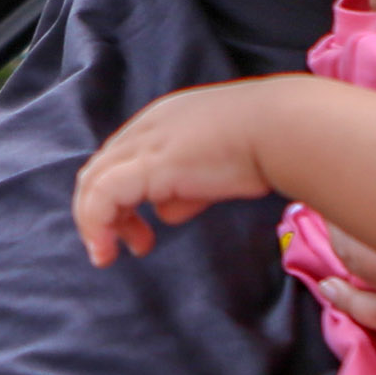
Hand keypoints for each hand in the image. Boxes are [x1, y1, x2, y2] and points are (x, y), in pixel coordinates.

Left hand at [74, 80, 281, 264]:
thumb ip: (188, 189)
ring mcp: (145, 143)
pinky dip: (96, 224)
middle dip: (102, 211)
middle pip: (100, 169)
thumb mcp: (217, 169)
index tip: (140, 228)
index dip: (120, 194)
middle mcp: (147, 127)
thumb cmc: (266, 143)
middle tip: (122, 244)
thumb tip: (166, 213)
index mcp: (163, 120)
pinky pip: (102, 196)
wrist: (283, 127)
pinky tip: (106, 250)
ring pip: (93, 182)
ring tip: (106, 254)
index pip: (122, 157)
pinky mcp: (148, 165)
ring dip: (92, 222)